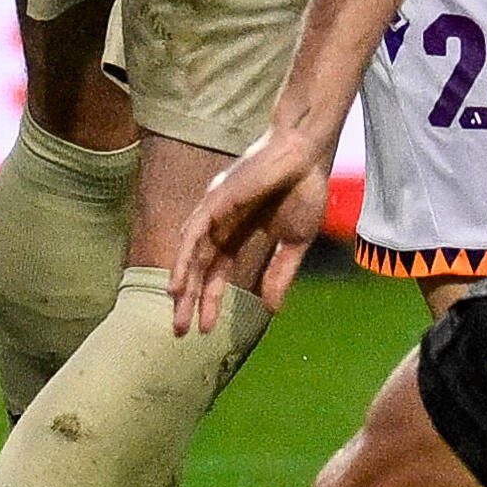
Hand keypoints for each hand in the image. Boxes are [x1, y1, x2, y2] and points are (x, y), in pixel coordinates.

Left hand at [170, 126, 331, 331]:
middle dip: (190, 300)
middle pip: (198, 267)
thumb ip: (280, 273)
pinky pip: (193, 235)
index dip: (211, 299)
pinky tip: (178, 285)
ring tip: (178, 317)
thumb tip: (271, 310)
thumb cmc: (305, 188)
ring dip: (183, 286)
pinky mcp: (216, 200)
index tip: (206, 329)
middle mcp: (219, 223)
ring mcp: (215, 210)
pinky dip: (183, 260)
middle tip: (181, 333)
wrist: (309, 153)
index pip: (217, 271)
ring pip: (191, 254)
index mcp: (238, 231)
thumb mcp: (295, 241)